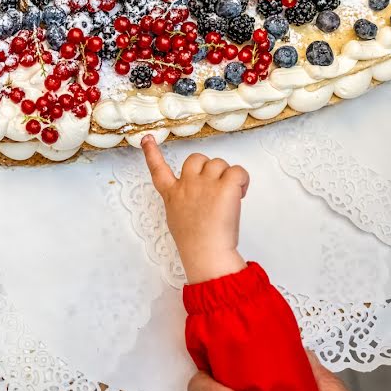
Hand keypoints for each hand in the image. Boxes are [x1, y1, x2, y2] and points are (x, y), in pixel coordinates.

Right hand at [141, 135, 248, 283]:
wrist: (205, 251)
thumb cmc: (193, 241)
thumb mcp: (177, 218)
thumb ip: (182, 201)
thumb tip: (196, 197)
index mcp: (172, 194)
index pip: (157, 169)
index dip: (151, 153)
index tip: (147, 139)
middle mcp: (187, 184)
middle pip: (196, 158)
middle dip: (208, 168)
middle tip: (215, 188)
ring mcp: (205, 183)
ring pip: (219, 163)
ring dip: (226, 176)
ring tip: (229, 197)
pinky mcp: (225, 186)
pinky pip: (238, 171)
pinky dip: (243, 180)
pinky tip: (240, 194)